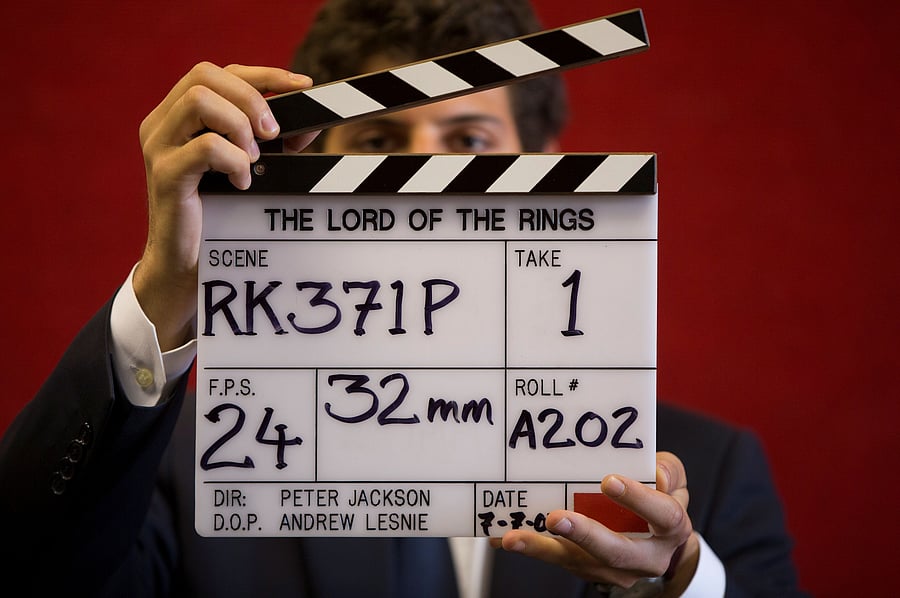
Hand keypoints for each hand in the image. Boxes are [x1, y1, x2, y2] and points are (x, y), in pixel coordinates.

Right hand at [133, 63, 315, 349]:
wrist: (186, 266)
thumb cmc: (219, 216)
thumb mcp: (251, 169)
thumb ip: (277, 143)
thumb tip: (313, 120)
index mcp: (178, 116)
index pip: (218, 72)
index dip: (263, 73)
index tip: (302, 85)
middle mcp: (161, 124)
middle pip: (204, 75)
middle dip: (251, 96)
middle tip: (274, 134)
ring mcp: (159, 147)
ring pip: (199, 100)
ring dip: (239, 124)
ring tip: (253, 158)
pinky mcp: (165, 175)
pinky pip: (204, 146)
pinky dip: (233, 160)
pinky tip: (243, 182)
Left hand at [495, 452, 698, 594]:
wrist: (656, 545)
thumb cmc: (659, 502)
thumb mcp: (673, 482)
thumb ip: (667, 470)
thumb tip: (656, 475)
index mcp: (669, 530)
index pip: (661, 516)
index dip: (638, 499)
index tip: (610, 481)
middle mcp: (642, 557)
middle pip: (614, 551)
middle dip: (584, 535)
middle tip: (557, 518)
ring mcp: (610, 568)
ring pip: (576, 561)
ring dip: (542, 549)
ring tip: (513, 538)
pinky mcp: (583, 568)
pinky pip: (555, 558)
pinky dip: (529, 547)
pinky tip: (501, 537)